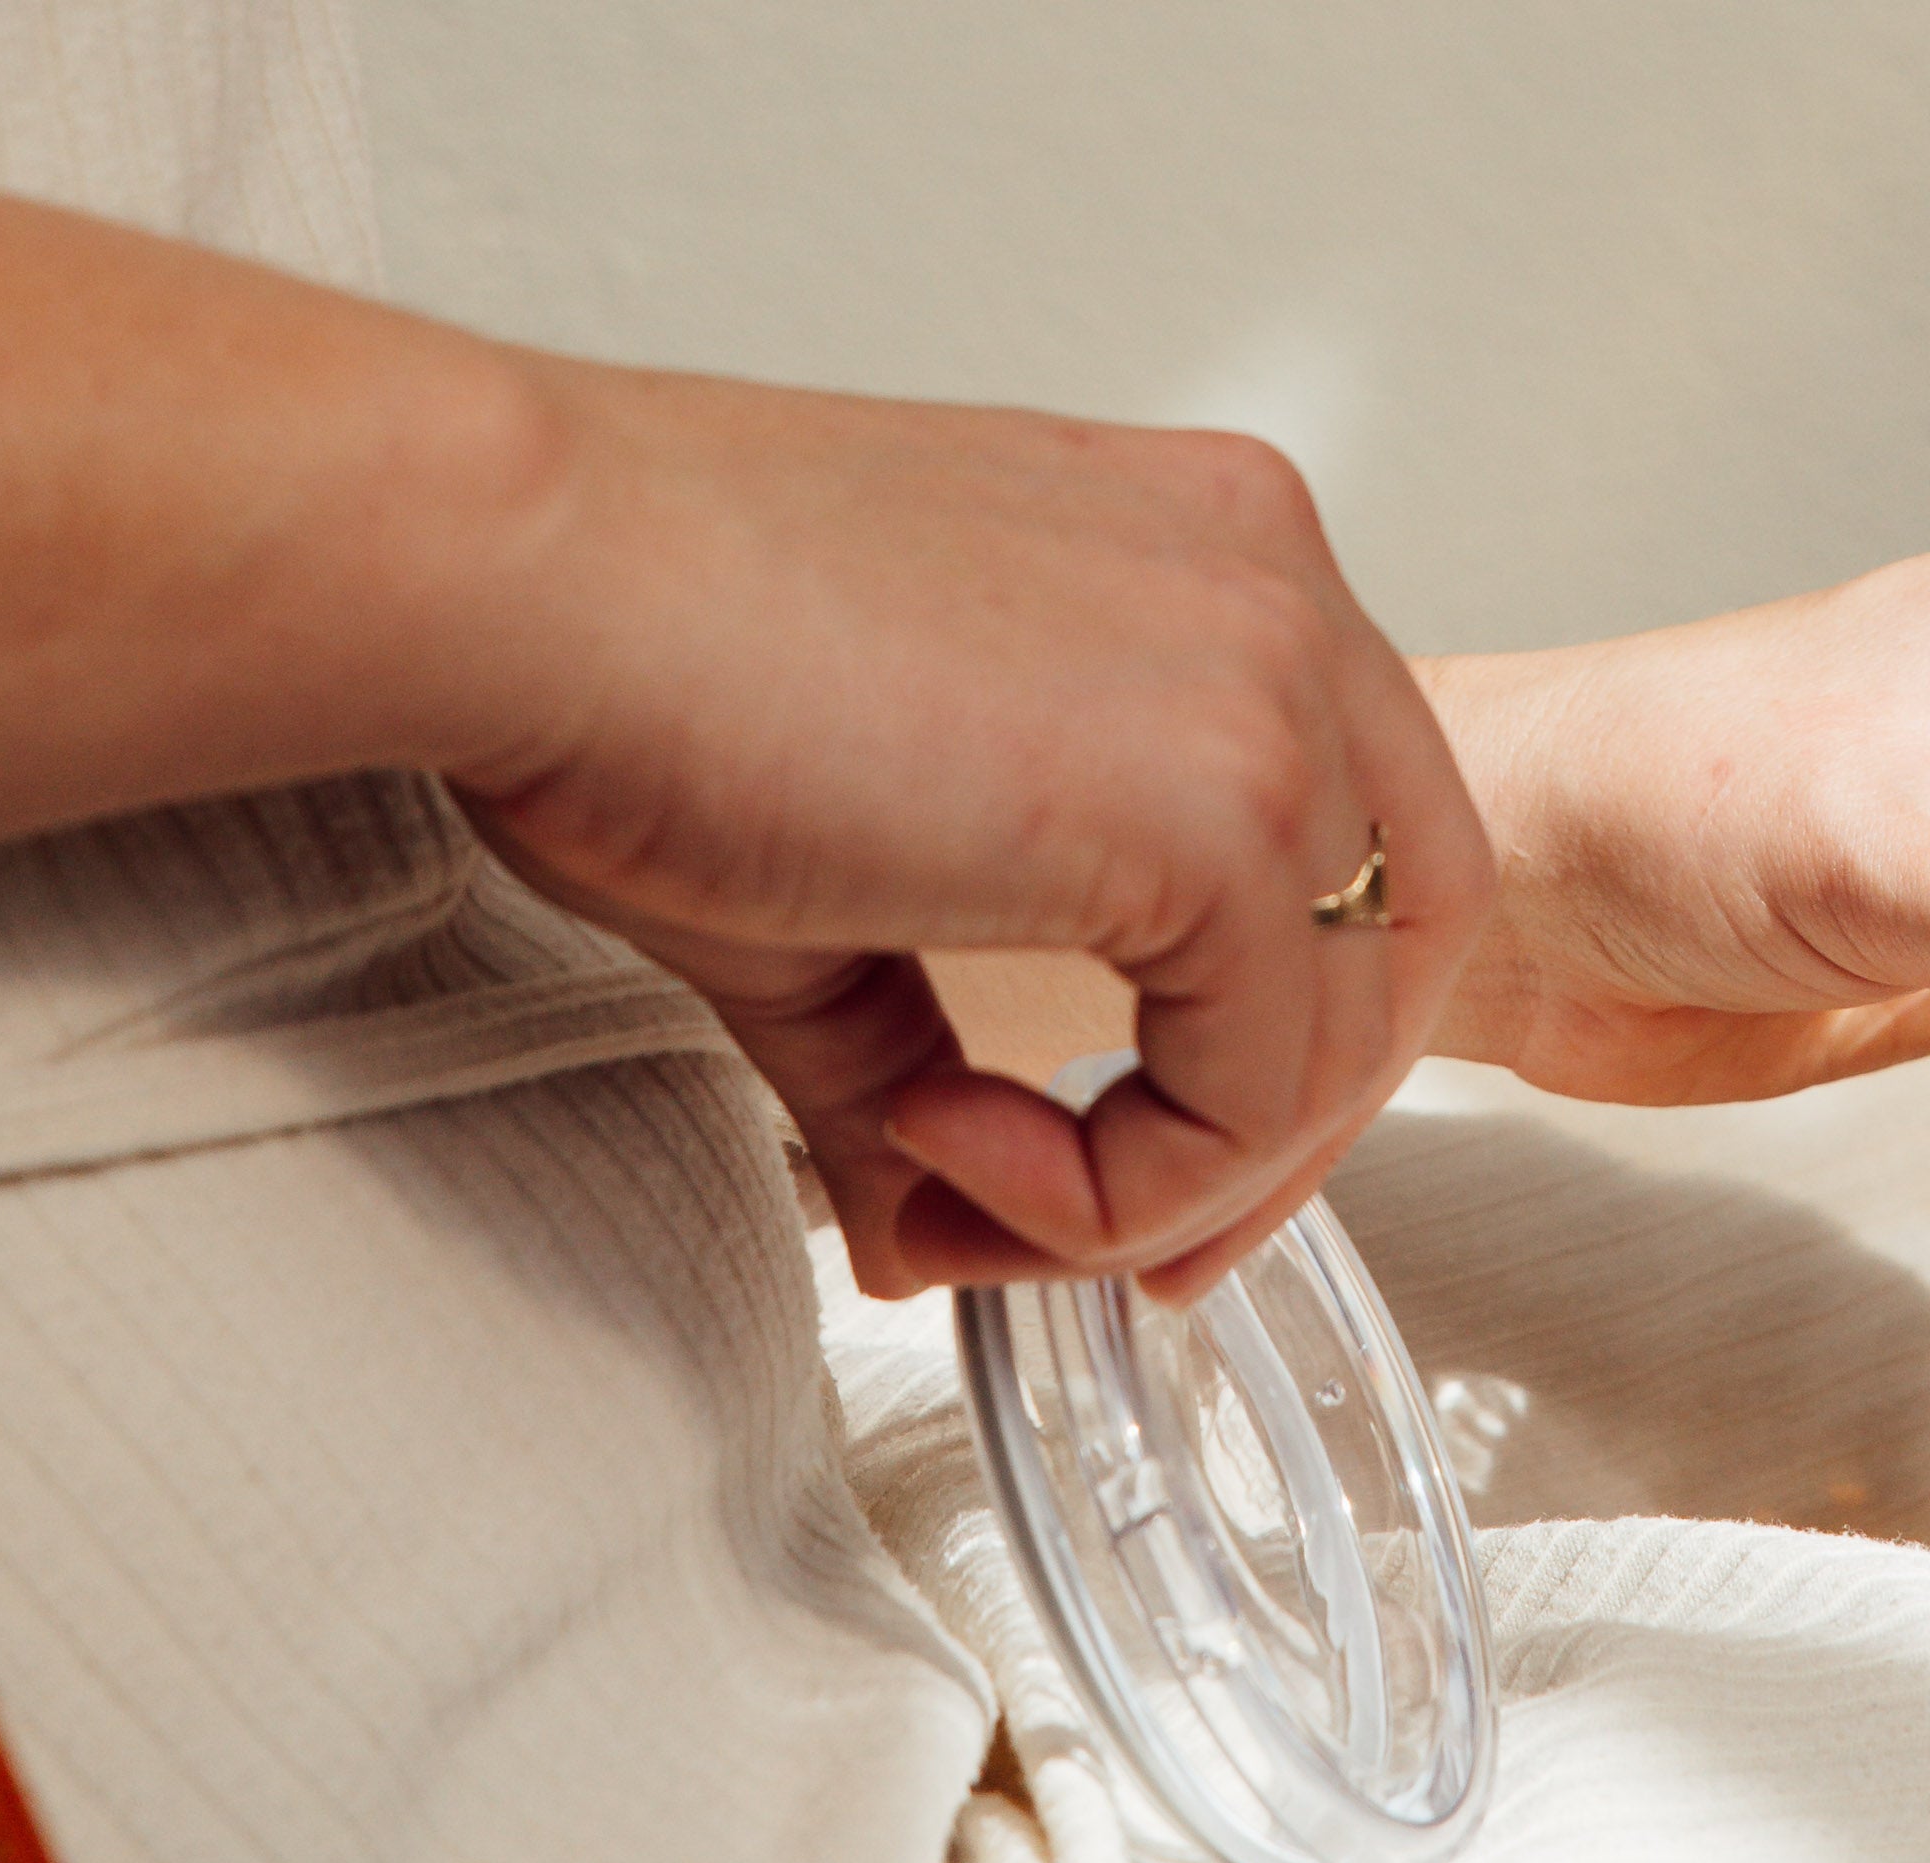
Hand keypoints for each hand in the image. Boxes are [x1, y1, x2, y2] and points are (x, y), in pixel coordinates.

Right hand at [440, 359, 1493, 1299]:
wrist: (519, 579)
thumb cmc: (627, 653)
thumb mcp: (833, 880)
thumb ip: (925, 1052)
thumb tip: (922, 1226)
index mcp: (1205, 552)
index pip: (1360, 833)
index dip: (1272, 1032)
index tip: (1128, 1154)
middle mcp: (1272, 586)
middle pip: (1410, 934)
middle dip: (1266, 1133)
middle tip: (1109, 1242)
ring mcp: (1271, 689)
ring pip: (1332, 1046)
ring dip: (1150, 1184)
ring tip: (944, 1178)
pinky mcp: (1225, 808)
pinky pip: (1248, 1099)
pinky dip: (1109, 1188)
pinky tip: (939, 1137)